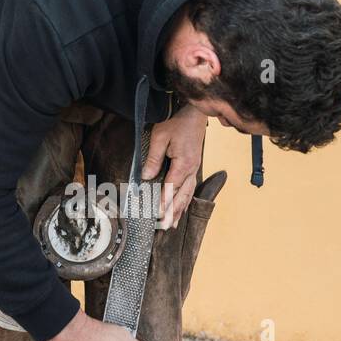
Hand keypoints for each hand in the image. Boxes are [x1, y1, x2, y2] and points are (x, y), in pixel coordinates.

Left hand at [143, 105, 206, 229]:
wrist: (194, 112)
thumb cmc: (177, 122)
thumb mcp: (160, 137)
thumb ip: (153, 158)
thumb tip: (147, 176)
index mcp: (183, 164)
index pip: (171, 188)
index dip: (164, 203)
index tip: (158, 215)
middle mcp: (191, 169)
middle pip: (181, 196)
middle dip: (172, 213)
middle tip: (165, 227)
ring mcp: (194, 168)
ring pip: (187, 194)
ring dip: (179, 210)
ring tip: (172, 224)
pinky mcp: (194, 166)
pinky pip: (191, 187)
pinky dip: (186, 200)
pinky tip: (182, 208)